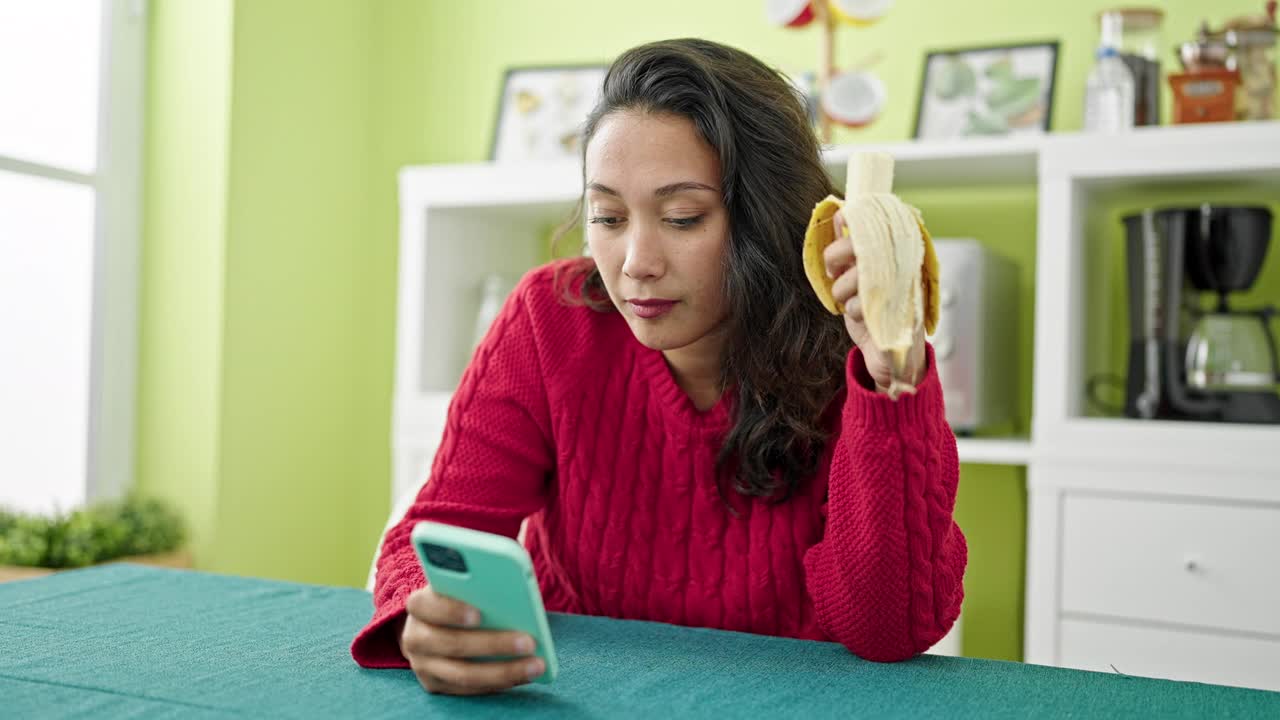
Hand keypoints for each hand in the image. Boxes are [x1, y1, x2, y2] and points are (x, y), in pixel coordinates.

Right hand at [399, 586, 545, 694]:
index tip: (480, 614)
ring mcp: (423, 665)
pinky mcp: (435, 685)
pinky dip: (499, 682)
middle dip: (493, 644)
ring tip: (536, 665)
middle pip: (452, 644)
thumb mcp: (462, 586)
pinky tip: (525, 674)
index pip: (427, 605)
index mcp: (419, 604)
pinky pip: (469, 689)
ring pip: (463, 674)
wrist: (435, 625)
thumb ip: (479, 584)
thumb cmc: (460, 598)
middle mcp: (415, 636)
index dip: (451, 610)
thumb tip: (514, 588)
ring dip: (504, 671)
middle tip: (529, 642)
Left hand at [825, 211, 926, 393]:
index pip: (874, 223)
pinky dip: (851, 310)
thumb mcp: (858, 274)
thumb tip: (840, 215)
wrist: (890, 354)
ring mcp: (901, 287)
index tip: (837, 238)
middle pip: (860, 242)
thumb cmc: (874, 310)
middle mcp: (903, 263)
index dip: (849, 227)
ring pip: (855, 274)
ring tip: (851, 301)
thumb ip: (851, 247)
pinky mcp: (894, 310)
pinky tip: (864, 316)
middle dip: (835, 256)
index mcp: (898, 250)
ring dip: (842, 290)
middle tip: (834, 271)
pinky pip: (857, 302)